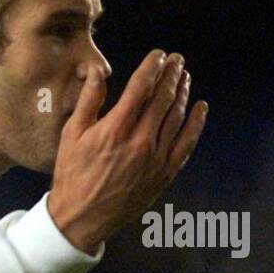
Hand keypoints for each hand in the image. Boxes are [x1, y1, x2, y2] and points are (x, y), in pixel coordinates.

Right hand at [47, 49, 208, 252]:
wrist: (82, 218)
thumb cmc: (73, 173)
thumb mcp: (72, 133)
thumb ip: (89, 99)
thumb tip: (98, 69)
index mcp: (116, 128)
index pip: (141, 87)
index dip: (152, 67)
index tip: (159, 54)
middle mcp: (140, 141)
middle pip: (163, 99)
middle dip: (172, 75)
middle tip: (177, 60)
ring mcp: (156, 158)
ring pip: (176, 118)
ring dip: (182, 93)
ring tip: (185, 77)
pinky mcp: (165, 174)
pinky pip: (186, 144)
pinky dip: (196, 124)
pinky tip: (200, 108)